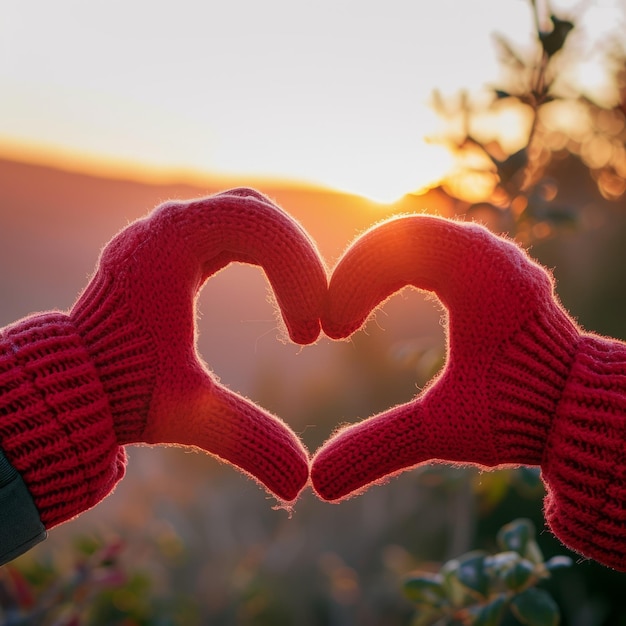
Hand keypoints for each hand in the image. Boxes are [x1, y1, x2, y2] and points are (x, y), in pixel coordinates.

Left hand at [1, 188, 326, 527]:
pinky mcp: (173, 246)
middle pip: (257, 210)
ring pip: (246, 213)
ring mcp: (168, 232)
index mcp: (170, 245)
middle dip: (298, 258)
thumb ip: (248, 439)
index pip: (258, 227)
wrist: (74, 382)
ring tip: (303, 304)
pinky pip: (232, 229)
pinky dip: (265, 254)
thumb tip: (301, 483)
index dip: (299, 272)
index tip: (308, 334)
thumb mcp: (190, 412)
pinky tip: (279, 291)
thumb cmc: (123, 393)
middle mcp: (168, 226)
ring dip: (284, 253)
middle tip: (318, 312)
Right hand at [311, 215, 579, 499]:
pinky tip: (383, 297)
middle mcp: (489, 253)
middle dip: (359, 273)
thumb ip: (379, 446)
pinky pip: (437, 246)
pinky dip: (401, 267)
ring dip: (378, 268)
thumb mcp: (443, 427)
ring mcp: (494, 255)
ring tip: (354, 309)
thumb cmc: (517, 413)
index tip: (334, 331)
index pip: (394, 249)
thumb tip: (319, 482)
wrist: (577, 407)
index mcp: (478, 274)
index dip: (351, 284)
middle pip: (400, 234)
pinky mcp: (493, 266)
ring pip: (418, 236)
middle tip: (338, 319)